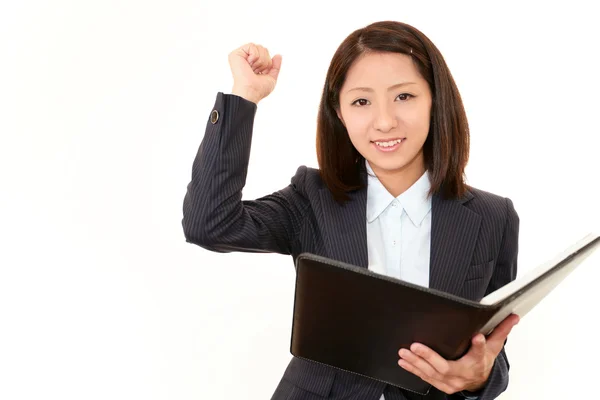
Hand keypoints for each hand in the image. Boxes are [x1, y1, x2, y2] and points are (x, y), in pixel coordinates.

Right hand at [228, 43, 281, 103]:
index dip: (268, 63)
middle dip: (265, 61)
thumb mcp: (271, 77)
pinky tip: (249, 65)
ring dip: (260, 61)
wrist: (251, 91)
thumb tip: (278, 55)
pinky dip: (254, 57)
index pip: (266, 54)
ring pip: (259, 47)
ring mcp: (240, 56)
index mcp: (253, 63)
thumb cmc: (259, 89)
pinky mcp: (236, 54)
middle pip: (263, 49)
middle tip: (256, 72)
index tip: (261, 73)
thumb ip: (275, 66)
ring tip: (252, 69)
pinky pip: (252, 46)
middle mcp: (246, 58)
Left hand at [397, 314, 519, 394]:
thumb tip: (513, 316)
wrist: (480, 382)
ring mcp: (451, 382)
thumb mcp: (494, 347)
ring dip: (416, 363)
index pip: (481, 354)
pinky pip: (425, 378)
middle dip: (428, 357)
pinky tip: (403, 362)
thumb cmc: (483, 361)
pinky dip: (413, 370)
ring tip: (404, 352)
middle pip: (445, 367)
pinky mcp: (441, 385)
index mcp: (478, 362)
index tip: (478, 337)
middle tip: (415, 346)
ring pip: (431, 374)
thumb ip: (501, 330)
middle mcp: (463, 374)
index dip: (480, 345)